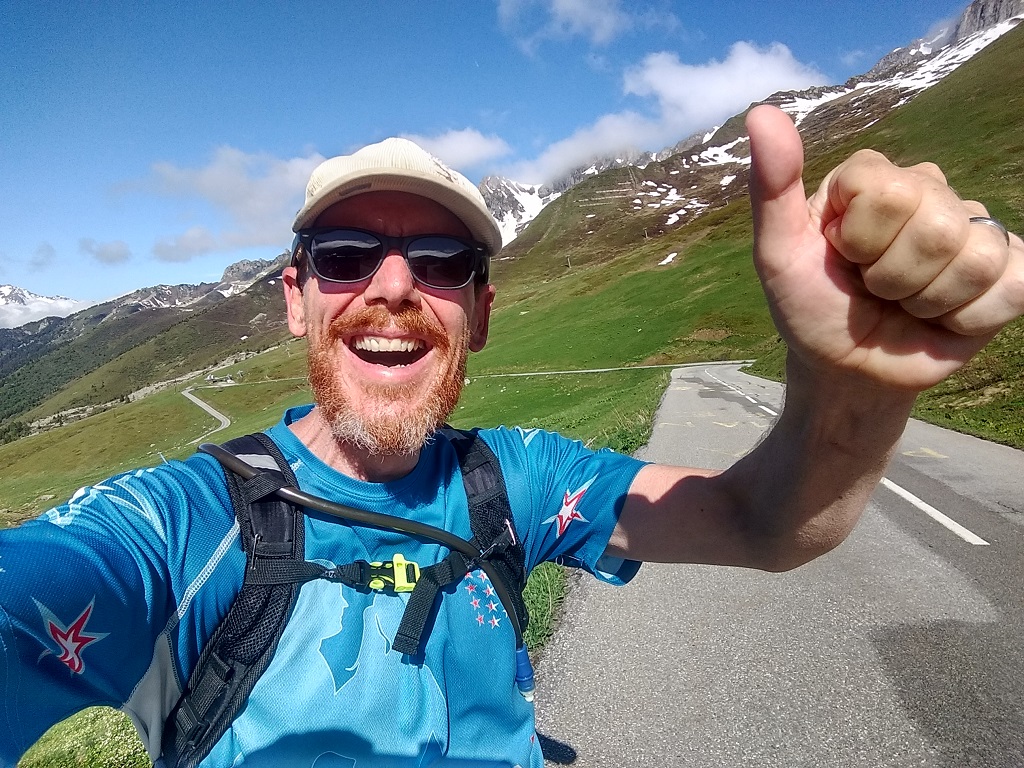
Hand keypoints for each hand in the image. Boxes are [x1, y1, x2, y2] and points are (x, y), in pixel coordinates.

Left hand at [747, 104, 1023, 390]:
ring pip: (977, 259)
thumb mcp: (777, 255)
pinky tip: (943, 317)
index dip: (862, 242)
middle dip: (894, 278)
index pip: (890, 192)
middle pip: (938, 227)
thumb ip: (771, 187)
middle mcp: (928, 190)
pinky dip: (968, 318)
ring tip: (905, 303)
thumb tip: (760, 113)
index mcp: (872, 177)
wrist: (845, 367)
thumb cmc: (810, 307)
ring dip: (929, 301)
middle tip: (873, 289)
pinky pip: (1013, 286)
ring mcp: (972, 228)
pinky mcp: (1007, 269)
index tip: (841, 258)